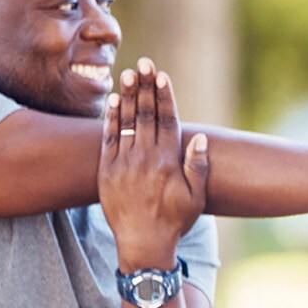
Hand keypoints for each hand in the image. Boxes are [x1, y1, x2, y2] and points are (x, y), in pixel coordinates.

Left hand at [98, 58, 208, 268]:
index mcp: (168, 161)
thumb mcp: (196, 197)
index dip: (165, 96)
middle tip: (145, 63)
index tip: (163, 76)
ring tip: (129, 73)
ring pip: (126, 122)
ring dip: (128, 96)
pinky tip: (112, 100)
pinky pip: (108, 139)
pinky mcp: (108, 171)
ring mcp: (124, 163)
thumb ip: (198, 166)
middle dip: (145, 86)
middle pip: (145, 114)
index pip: (167, 120)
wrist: (143, 244)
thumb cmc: (175, 220)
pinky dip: (110, 119)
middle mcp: (145, 158)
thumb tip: (199, 137)